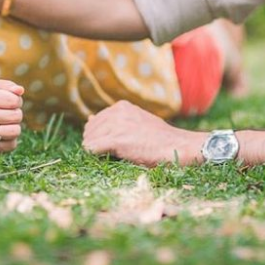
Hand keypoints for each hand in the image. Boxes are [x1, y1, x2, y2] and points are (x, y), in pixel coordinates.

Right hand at [0, 79, 23, 154]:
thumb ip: (8, 86)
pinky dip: (11, 140)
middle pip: (15, 116)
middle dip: (17, 114)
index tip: (11, 102)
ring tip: (6, 125)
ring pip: (14, 131)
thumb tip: (19, 90)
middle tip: (8, 115)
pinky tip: (1, 136)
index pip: (13, 100)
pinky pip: (10, 145)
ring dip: (15, 128)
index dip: (17, 101)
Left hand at [82, 101, 203, 166]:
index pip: (95, 122)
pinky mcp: (116, 139)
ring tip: (115, 155)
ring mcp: (116, 124)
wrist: (176, 146)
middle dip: (95, 143)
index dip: (99, 136)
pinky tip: (110, 158)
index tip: (112, 145)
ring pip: (89, 140)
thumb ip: (114, 120)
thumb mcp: (136, 122)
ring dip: (97, 151)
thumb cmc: (158, 139)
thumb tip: (89, 118)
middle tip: (112, 153)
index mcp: (121, 106)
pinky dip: (96, 156)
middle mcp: (117, 111)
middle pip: (89, 131)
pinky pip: (92, 149)